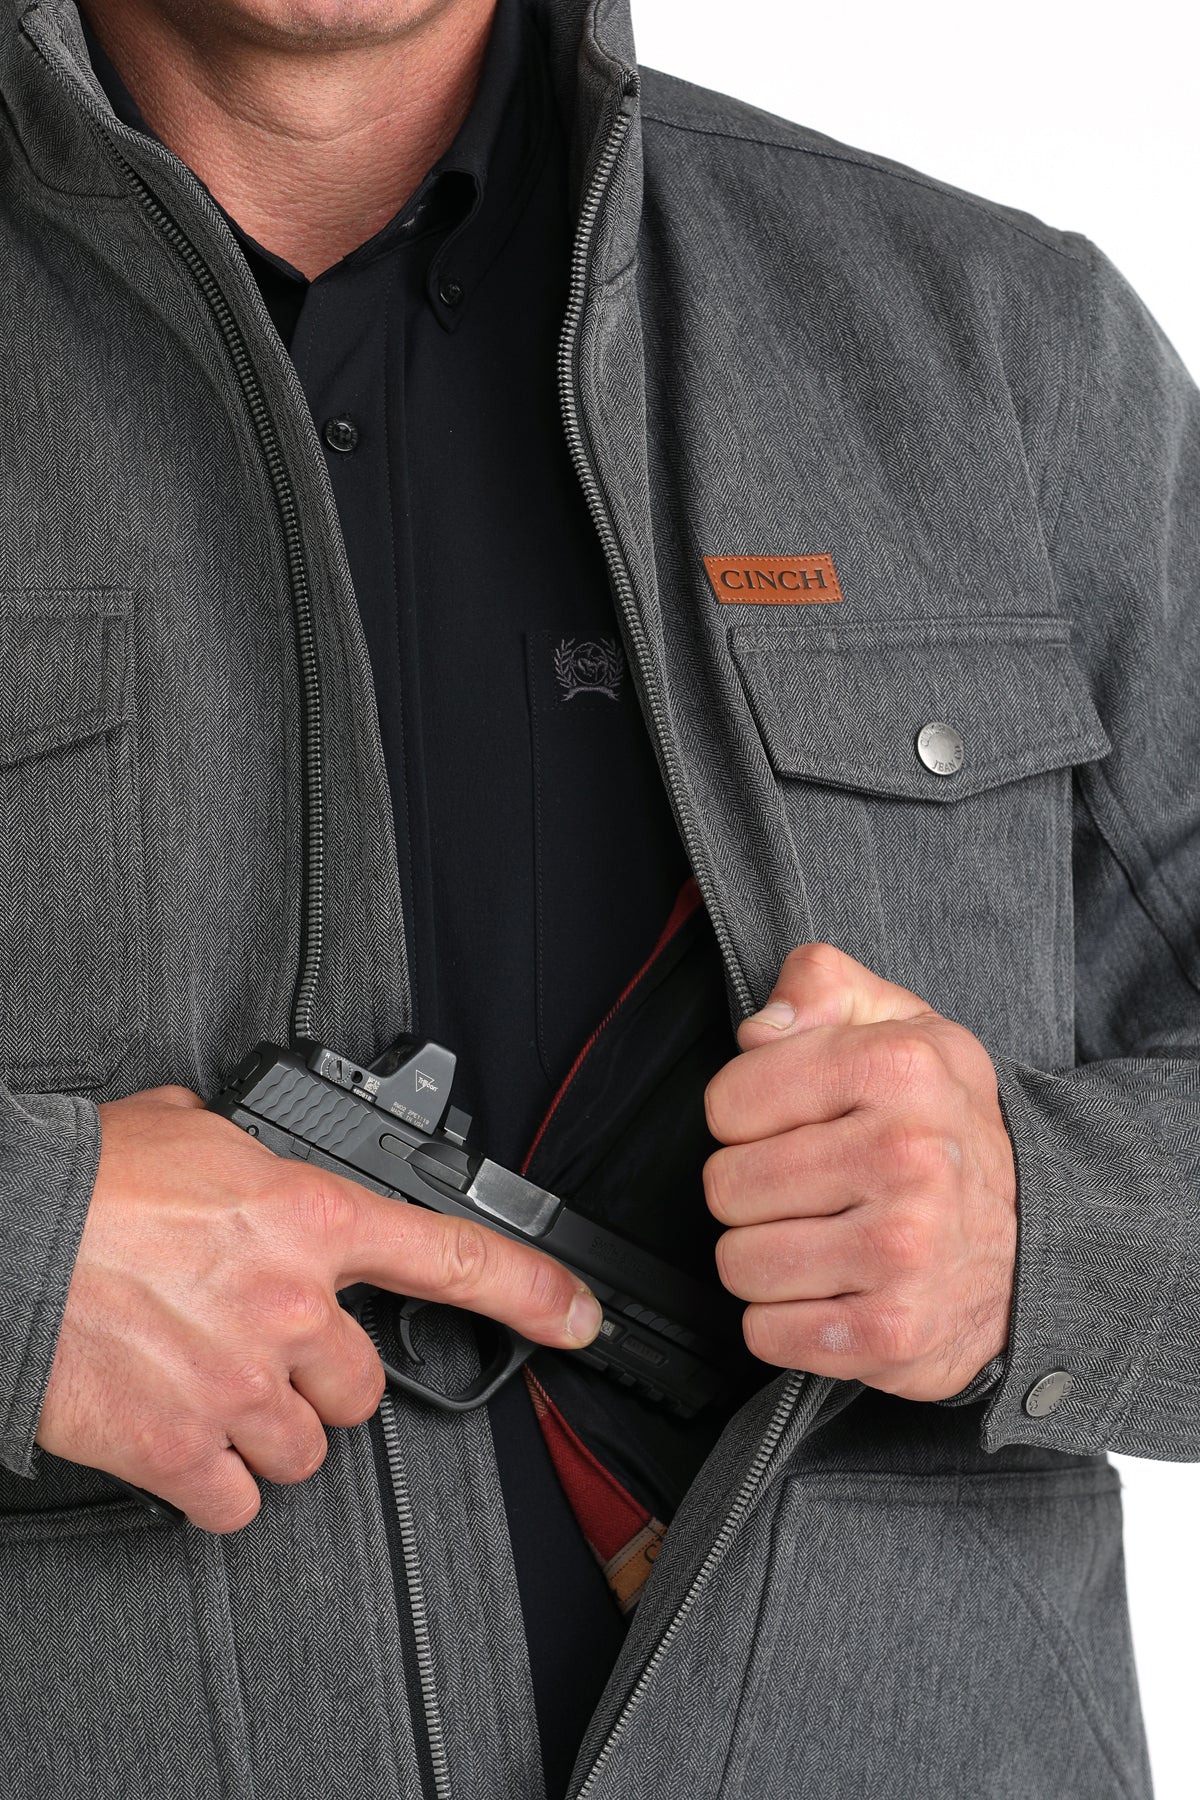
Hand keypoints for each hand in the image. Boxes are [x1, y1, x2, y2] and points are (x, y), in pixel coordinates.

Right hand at [37, 1086, 601, 1531]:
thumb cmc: (80, 1181)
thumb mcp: (191, 1131)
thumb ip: (252, 1163)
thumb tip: (248, 1166)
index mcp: (309, 1219)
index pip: (456, 1258)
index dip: (534, 1292)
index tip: (575, 1315)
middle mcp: (292, 1308)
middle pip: (364, 1386)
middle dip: (324, 1379)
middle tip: (267, 1351)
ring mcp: (242, 1386)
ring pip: (307, 1450)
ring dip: (269, 1430)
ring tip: (209, 1387)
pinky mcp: (181, 1450)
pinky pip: (237, 1502)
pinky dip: (214, 1483)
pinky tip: (181, 1439)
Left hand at [703, 944, 1016, 1400]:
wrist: (1042, 1240)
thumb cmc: (945, 1127)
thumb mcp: (902, 1025)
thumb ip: (822, 985)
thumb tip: (760, 1028)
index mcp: (898, 1068)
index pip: (728, 1101)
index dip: (746, 1116)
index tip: (790, 1125)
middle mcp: (907, 1156)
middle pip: (725, 1186)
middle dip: (751, 1191)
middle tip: (807, 1191)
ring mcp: (903, 1250)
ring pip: (739, 1262)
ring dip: (765, 1258)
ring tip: (820, 1240)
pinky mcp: (893, 1332)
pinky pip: (766, 1333)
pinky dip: (785, 1322)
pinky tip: (832, 1293)